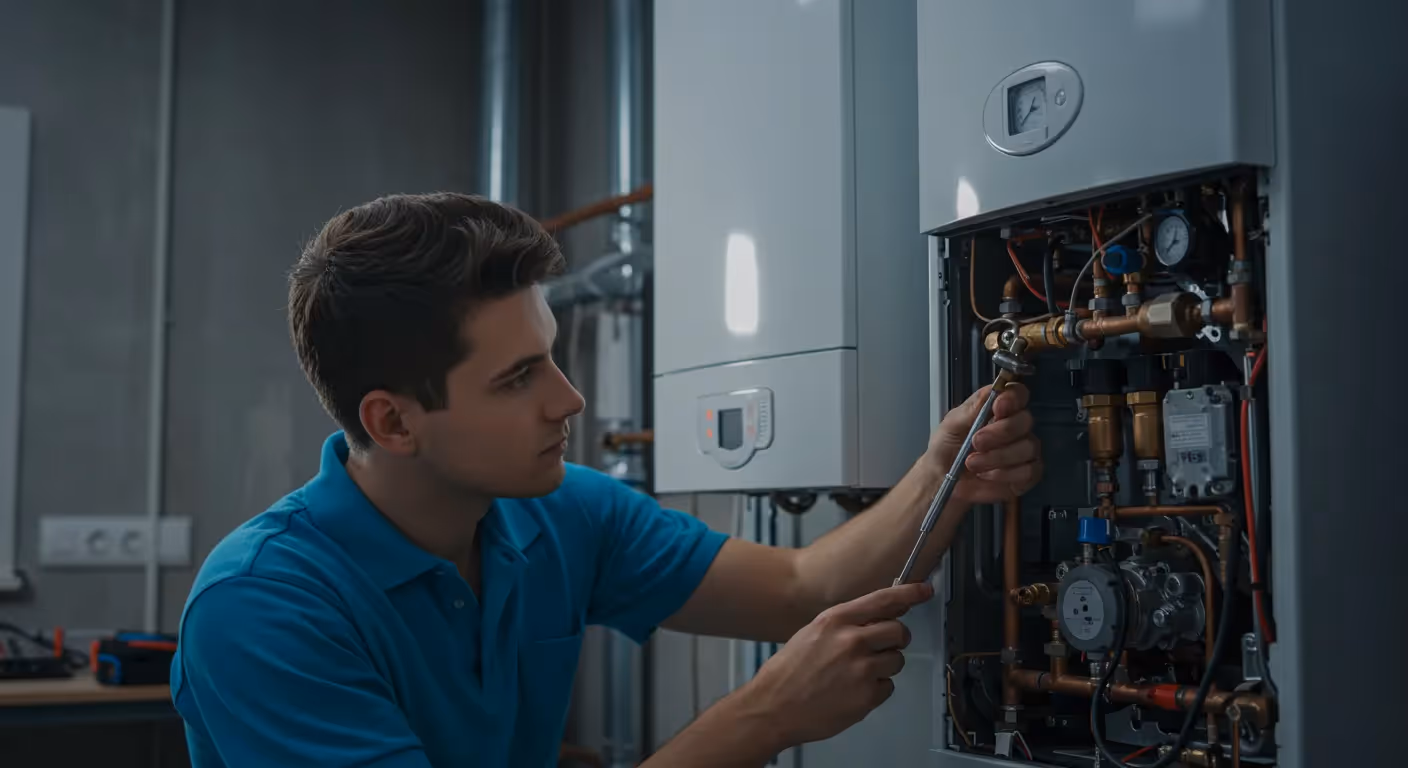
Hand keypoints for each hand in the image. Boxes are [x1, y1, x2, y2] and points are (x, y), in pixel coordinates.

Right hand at [738, 582, 932, 747]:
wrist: (773, 707)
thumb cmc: (789, 672)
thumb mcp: (813, 633)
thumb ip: (846, 623)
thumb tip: (877, 617)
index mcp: (836, 621)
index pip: (883, 600)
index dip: (909, 594)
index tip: (924, 591)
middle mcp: (852, 641)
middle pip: (899, 631)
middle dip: (896, 639)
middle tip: (883, 646)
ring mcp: (862, 670)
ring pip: (897, 660)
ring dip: (885, 667)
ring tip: (857, 674)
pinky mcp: (867, 697)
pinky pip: (888, 687)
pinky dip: (876, 690)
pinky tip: (853, 691)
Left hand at [927, 382, 1041, 503]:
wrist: (939, 485)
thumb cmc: (944, 452)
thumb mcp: (951, 426)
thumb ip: (973, 408)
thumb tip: (994, 390)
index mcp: (996, 411)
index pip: (1018, 394)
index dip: (1013, 398)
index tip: (998, 407)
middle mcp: (1014, 429)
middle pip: (1026, 420)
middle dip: (1002, 431)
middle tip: (977, 442)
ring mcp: (1023, 452)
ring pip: (1028, 447)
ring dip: (998, 456)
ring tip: (972, 464)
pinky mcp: (1026, 476)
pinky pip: (1029, 471)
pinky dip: (1005, 474)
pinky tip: (986, 475)